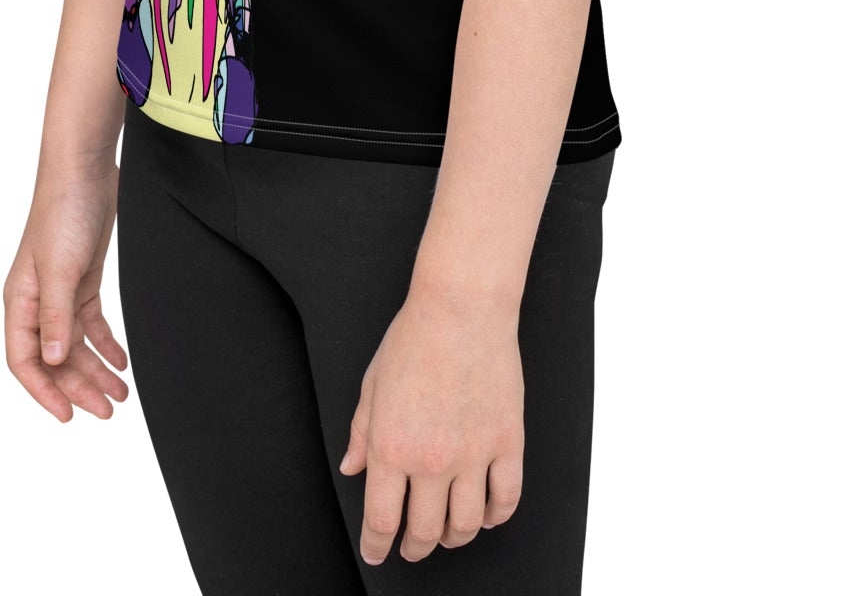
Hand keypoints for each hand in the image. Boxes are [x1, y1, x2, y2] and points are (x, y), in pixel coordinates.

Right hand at [2, 157, 129, 422]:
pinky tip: (120, 361)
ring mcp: (61, 291)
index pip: (24, 360)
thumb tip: (54, 361)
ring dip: (95, 370)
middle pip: (55, 358)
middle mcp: (37, 301)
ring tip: (120, 394)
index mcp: (20, 301)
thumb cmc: (63, 213)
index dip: (44, 391)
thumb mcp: (60, 269)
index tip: (68, 416)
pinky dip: (105, 344)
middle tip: (107, 410)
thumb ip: (56, 316)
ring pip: (75, 344)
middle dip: (79, 387)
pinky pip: (91, 323)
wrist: (86, 169)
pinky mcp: (83, 279)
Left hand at [337, 285, 523, 563]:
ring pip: (465, 526)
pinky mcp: (508, 442)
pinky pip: (506, 499)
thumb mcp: (373, 385)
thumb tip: (352, 468)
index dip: (376, 546)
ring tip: (447, 534)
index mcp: (391, 447)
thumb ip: (361, 432)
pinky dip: (494, 516)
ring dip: (454, 538)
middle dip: (414, 548)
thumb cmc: (413, 339)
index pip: (381, 520)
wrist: (461, 307)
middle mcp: (431, 460)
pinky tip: (484, 514)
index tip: (376, 552)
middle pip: (424, 532)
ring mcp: (473, 454)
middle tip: (411, 547)